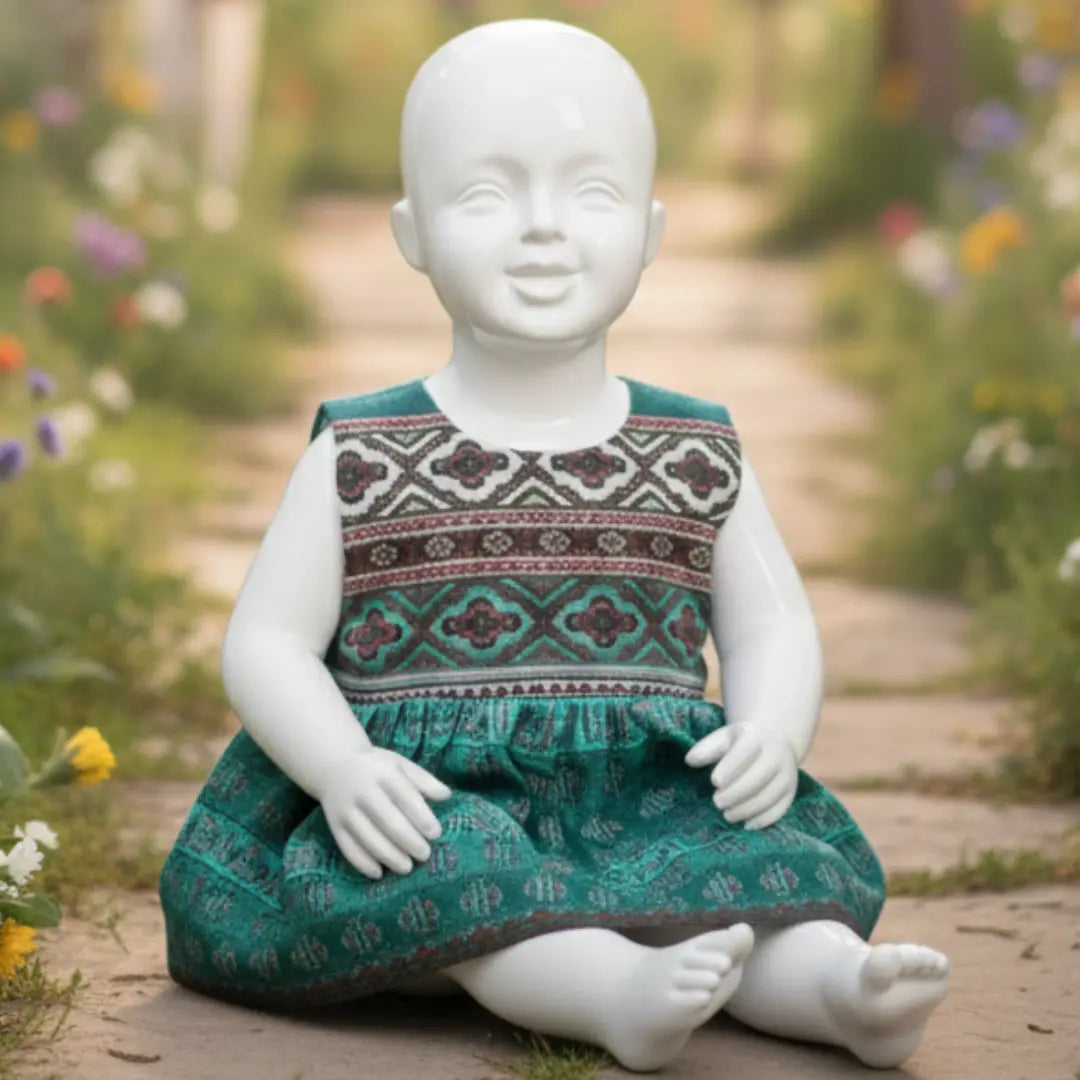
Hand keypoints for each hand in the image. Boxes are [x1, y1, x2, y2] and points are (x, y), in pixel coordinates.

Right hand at [319, 747, 451, 879]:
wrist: (333, 765)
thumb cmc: (376, 766)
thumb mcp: (400, 764)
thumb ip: (424, 780)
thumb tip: (447, 795)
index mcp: (384, 773)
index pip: (406, 797)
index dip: (422, 818)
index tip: (436, 834)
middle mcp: (363, 791)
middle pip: (388, 821)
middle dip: (409, 841)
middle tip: (425, 855)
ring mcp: (346, 809)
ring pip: (368, 838)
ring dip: (389, 856)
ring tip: (406, 867)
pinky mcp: (334, 825)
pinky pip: (348, 847)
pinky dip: (363, 863)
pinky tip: (378, 873)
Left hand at [685, 723, 797, 830]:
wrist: (776, 741)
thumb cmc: (742, 742)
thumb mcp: (724, 738)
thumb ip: (707, 748)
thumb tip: (689, 760)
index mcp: (758, 737)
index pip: (745, 752)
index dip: (730, 767)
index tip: (714, 781)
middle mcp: (778, 755)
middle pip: (758, 778)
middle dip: (735, 793)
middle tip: (716, 802)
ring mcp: (788, 775)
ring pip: (769, 796)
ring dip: (747, 809)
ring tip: (727, 815)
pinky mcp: (791, 792)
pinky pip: (780, 809)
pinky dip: (763, 820)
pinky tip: (746, 824)